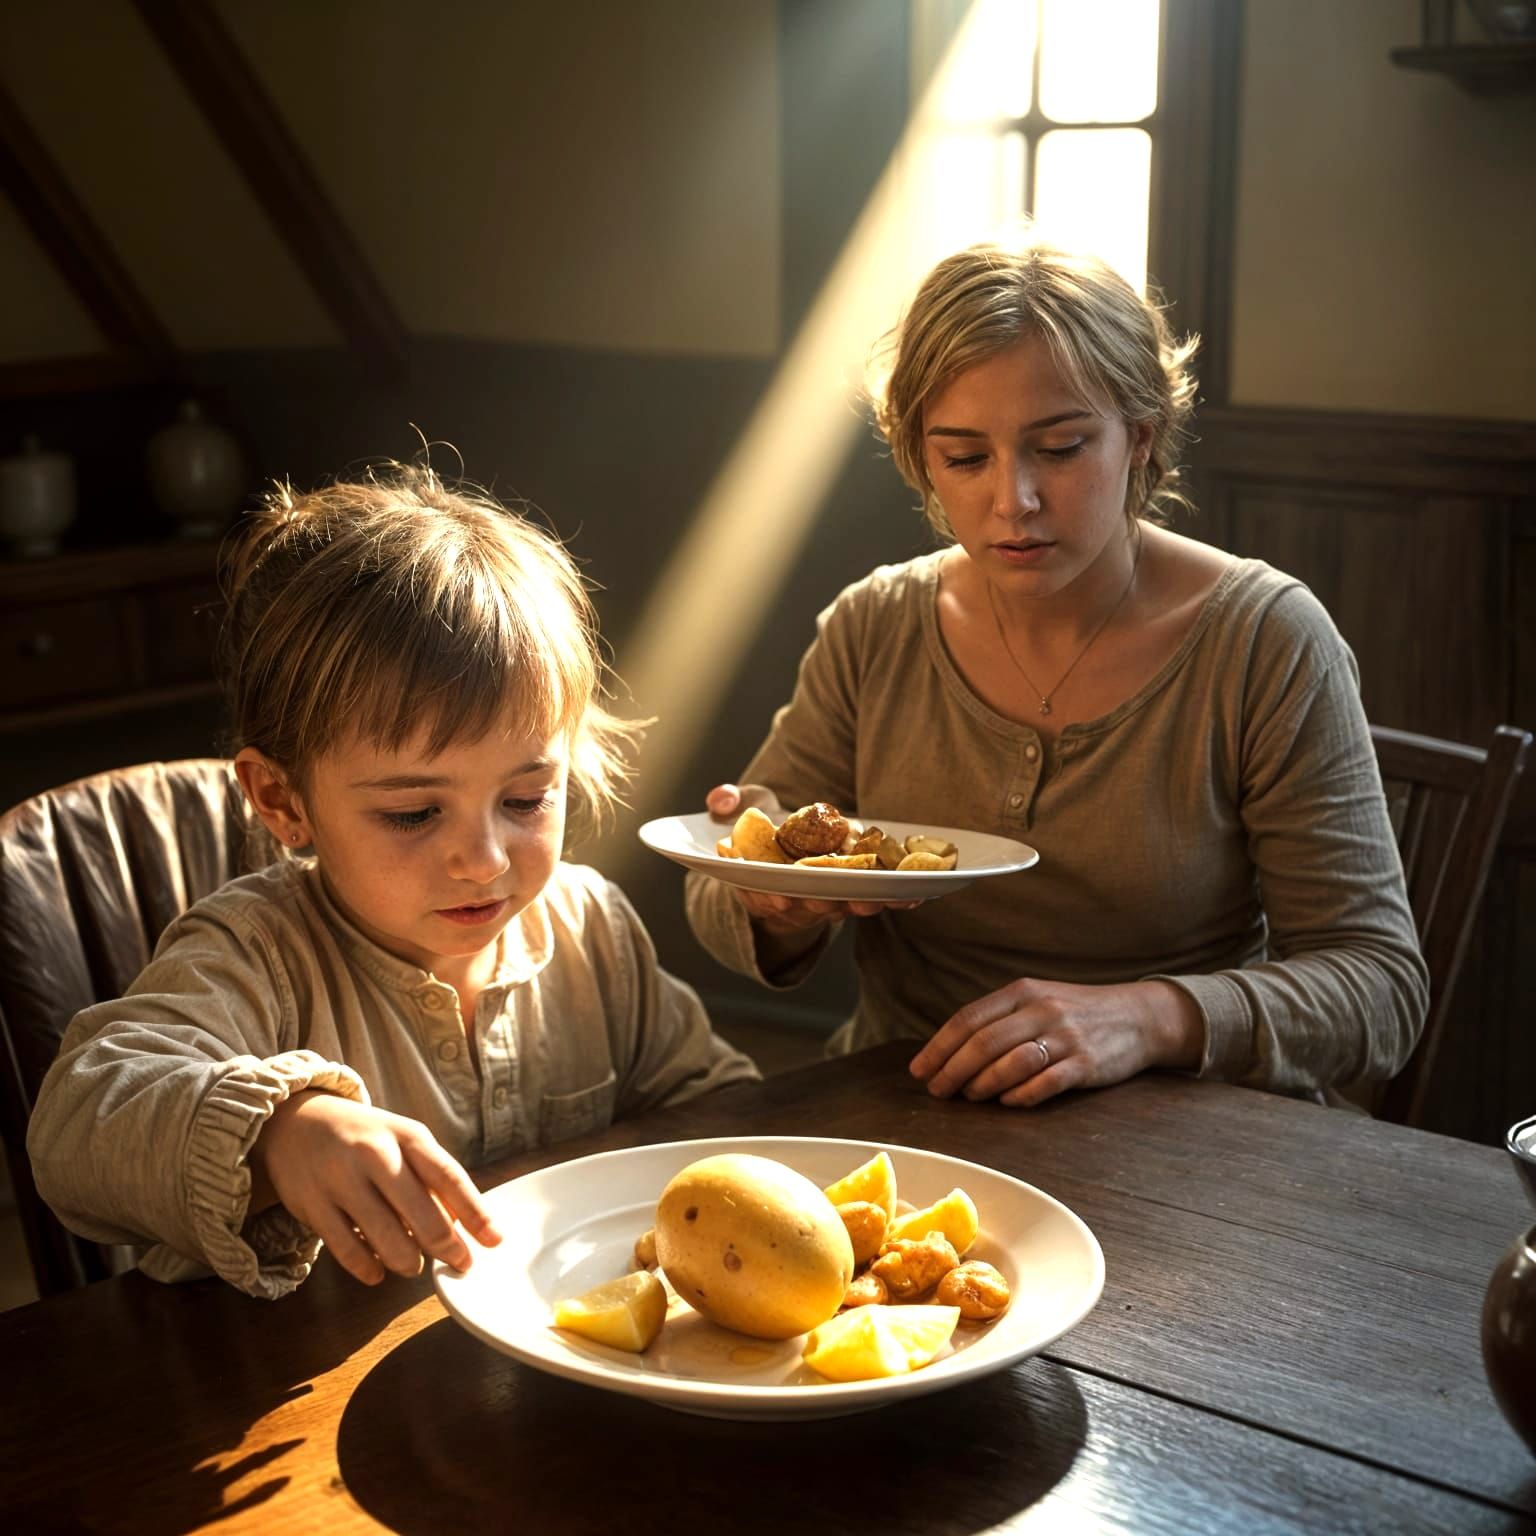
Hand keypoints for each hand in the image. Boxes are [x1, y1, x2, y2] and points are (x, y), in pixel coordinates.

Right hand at [249, 1090, 501, 1284]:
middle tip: (460, 1263)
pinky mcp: (312, 1205)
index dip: (476, 1213)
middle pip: (421, 1213)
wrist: (297, 1122)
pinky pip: (347, 1251)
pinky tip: (379, 1273)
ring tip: (414, 1265)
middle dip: (446, 1246)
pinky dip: (368, 1269)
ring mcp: (341, 1180)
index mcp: (407, 1136)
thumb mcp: (404, 1140)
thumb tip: (464, 1224)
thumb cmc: (366, 1137)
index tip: (494, 1240)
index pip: (450, 1177)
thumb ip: (434, 1177)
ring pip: (386, 1237)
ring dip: (408, 1261)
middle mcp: (375, 1155)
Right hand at [704, 782, 920, 933]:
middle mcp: (793, 895)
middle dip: (826, 901)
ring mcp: (824, 899)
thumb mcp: (739, 808)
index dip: (771, 897)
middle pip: (810, 902)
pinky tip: (916, 893)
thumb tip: (720, 799)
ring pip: (844, 906)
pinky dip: (893, 899)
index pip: (765, 891)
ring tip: (884, 896)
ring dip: (865, 903)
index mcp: (762, 878)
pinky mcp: (852, 895)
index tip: (779, 898)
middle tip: (843, 897)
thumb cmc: (758, 827)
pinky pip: (872, 900)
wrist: (780, 854)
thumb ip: (726, 801)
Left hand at [909, 979, 1202, 1107]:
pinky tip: (1007, 1103)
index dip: (939, 1046)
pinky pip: (1046, 1082)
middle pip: (983, 1042)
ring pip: (1010, 1063)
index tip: (919, 1070)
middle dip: (952, 1069)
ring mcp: (1065, 1036)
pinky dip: (1021, 1095)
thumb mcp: (1038, 999)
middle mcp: (1041, 1010)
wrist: (1139, 1016)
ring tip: (968, 1097)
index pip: (969, 1018)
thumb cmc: (1077, 1012)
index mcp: (1023, 991)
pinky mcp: (1086, 1063)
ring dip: (982, 1084)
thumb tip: (952, 1050)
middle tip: (936, 1091)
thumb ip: (1001, 1018)